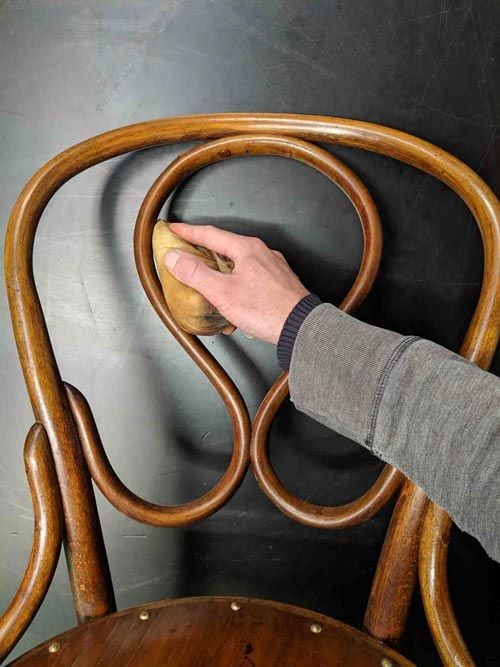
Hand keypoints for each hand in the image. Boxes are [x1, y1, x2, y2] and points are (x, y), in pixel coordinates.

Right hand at [163, 223, 308, 343]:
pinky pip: (251, 278)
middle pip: (225, 247)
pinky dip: (236, 285)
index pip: (211, 234)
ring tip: (207, 283)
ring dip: (221, 272)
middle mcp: (261, 254)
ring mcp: (272, 268)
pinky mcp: (278, 284)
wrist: (300, 327)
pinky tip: (232, 302)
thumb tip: (175, 258)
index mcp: (247, 249)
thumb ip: (195, 273)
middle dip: (204, 252)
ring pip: (239, 264)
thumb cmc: (267, 309)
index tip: (175, 229)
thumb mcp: (222, 292)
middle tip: (187, 254)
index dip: (189, 232)